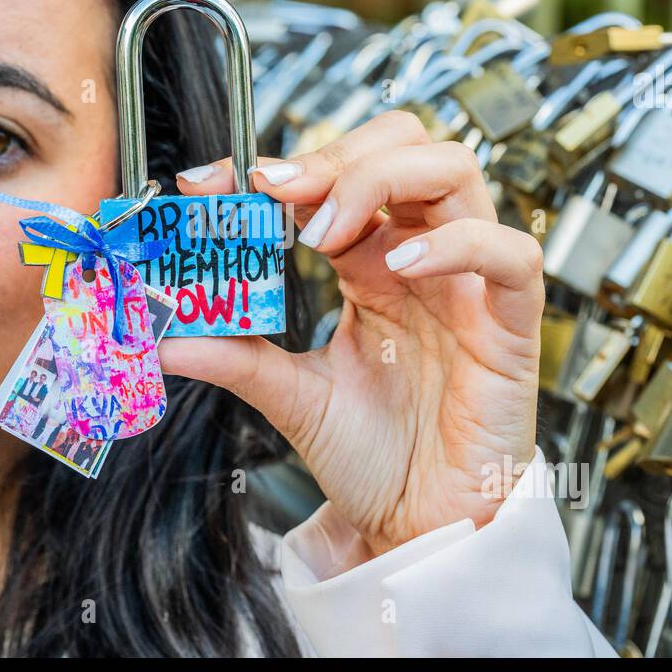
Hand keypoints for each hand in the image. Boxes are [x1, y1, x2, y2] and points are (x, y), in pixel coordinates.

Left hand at [157, 111, 543, 558]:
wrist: (420, 526)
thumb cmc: (373, 459)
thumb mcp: (291, 397)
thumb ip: (237, 356)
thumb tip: (161, 336)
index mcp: (369, 262)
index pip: (336, 176)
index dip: (282, 164)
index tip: (218, 179)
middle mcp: (419, 257)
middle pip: (403, 145)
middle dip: (337, 152)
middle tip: (278, 190)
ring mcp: (467, 283)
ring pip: (454, 173)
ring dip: (382, 179)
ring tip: (326, 231)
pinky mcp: (510, 323)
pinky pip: (510, 254)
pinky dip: (458, 243)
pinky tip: (401, 266)